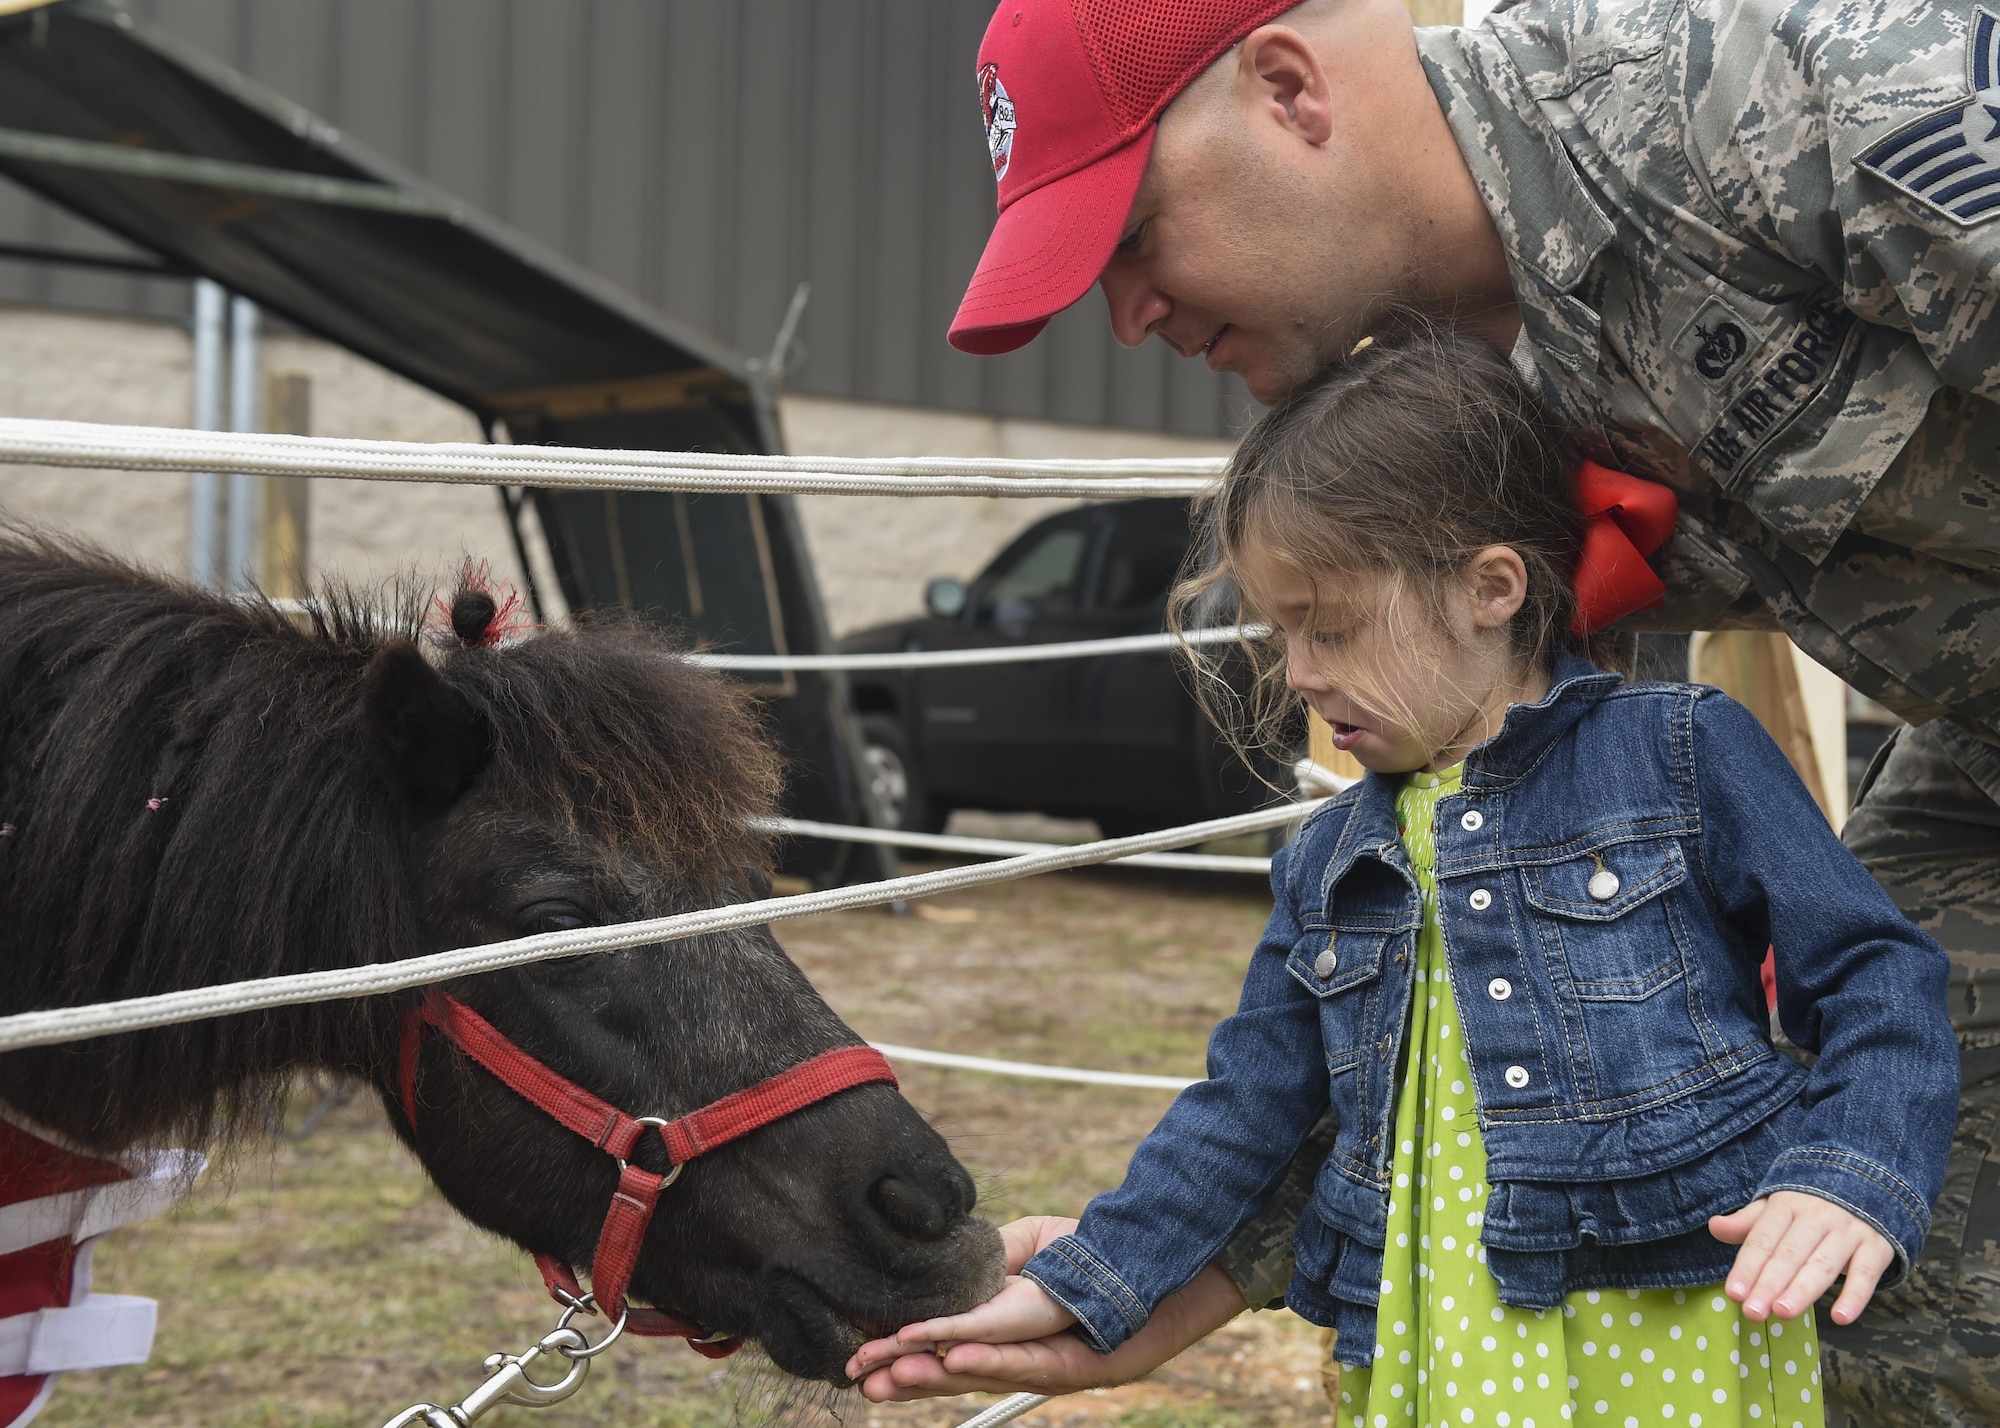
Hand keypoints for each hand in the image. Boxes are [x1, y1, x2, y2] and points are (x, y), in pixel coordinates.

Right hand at [845, 1218, 1248, 1401]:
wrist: (1167, 1258)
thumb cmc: (1099, 1250)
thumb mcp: (1033, 1245)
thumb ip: (990, 1261)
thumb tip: (946, 1275)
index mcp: (1008, 1334)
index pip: (946, 1351)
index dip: (902, 1354)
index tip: (859, 1354)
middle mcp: (1026, 1357)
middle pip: (955, 1375)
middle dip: (905, 1378)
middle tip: (857, 1380)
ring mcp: (1053, 1363)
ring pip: (984, 1373)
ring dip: (935, 1375)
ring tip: (889, 1375)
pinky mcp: (1082, 1364)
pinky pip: (1028, 1359)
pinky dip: (990, 1357)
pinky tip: (955, 1357)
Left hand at [1709, 1190, 1895, 1324]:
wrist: (1870, 1179)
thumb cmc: (1812, 1204)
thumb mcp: (1779, 1206)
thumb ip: (1749, 1223)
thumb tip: (1715, 1227)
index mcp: (1787, 1205)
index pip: (1763, 1240)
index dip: (1747, 1267)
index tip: (1733, 1293)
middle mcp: (1818, 1216)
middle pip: (1789, 1254)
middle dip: (1769, 1284)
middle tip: (1753, 1311)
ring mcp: (1849, 1231)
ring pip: (1823, 1264)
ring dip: (1803, 1290)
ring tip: (1782, 1312)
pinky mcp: (1877, 1247)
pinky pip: (1866, 1274)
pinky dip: (1856, 1296)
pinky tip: (1840, 1318)